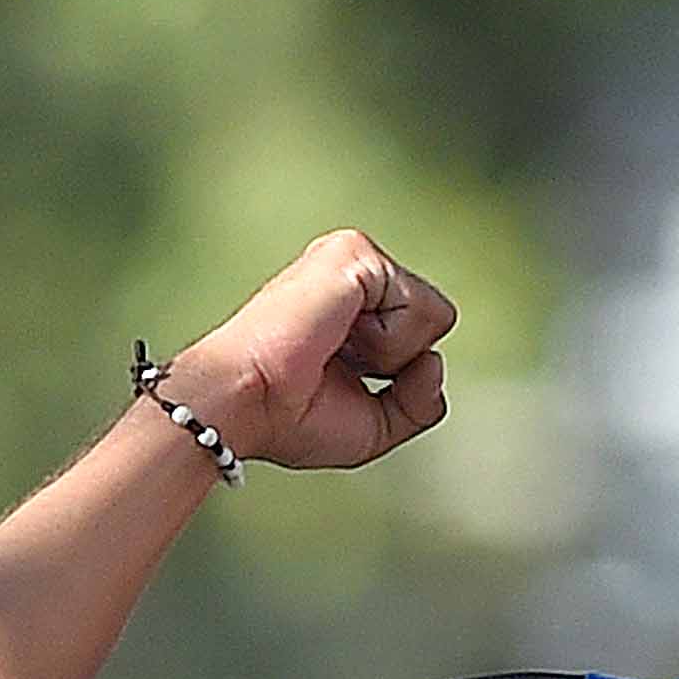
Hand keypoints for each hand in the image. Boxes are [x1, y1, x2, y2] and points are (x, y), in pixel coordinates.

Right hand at [168, 233, 453, 472]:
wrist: (243, 403)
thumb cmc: (287, 416)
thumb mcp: (375, 424)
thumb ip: (419, 402)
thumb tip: (435, 361)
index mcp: (350, 304)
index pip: (420, 335)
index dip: (396, 376)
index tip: (335, 379)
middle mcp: (352, 274)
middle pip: (434, 324)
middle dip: (397, 365)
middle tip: (334, 365)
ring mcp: (352, 257)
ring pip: (434, 316)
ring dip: (391, 355)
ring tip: (333, 350)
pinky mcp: (355, 253)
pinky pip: (422, 310)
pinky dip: (387, 344)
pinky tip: (338, 338)